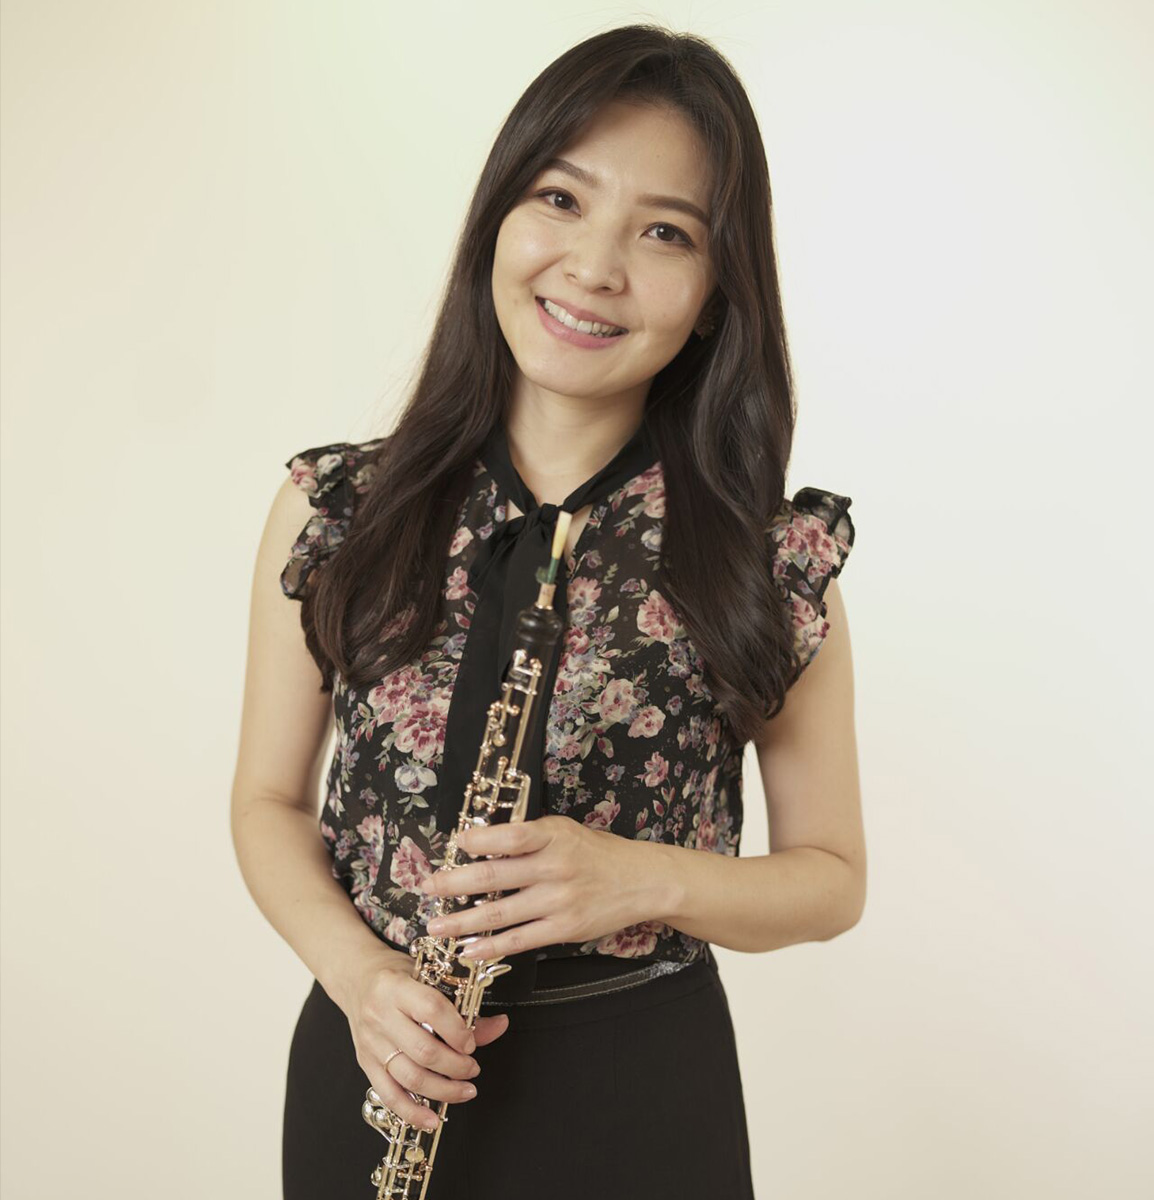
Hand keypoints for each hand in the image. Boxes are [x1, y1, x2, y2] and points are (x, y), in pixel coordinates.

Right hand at [341, 947, 510, 1131]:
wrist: (355, 977)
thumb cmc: (395, 975)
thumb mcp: (427, 978)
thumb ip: (461, 1006)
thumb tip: (498, 1025)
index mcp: (396, 987)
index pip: (431, 1010)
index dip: (457, 1030)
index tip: (472, 1042)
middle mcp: (380, 1015)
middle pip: (423, 1050)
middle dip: (456, 1066)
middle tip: (473, 1069)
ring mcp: (371, 1042)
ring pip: (409, 1076)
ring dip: (443, 1090)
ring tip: (464, 1090)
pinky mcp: (366, 1064)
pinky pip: (389, 1095)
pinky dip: (412, 1111)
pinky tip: (432, 1118)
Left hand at [421, 814, 658, 959]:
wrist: (642, 880)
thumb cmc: (596, 852)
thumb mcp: (564, 830)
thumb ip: (528, 837)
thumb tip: (480, 842)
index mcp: (553, 836)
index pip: (512, 837)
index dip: (481, 839)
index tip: (455, 842)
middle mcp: (555, 868)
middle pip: (495, 877)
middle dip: (455, 883)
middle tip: (427, 886)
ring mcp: (559, 901)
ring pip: (502, 914)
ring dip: (463, 921)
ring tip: (436, 925)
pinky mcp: (564, 929)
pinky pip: (520, 940)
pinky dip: (491, 947)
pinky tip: (468, 950)